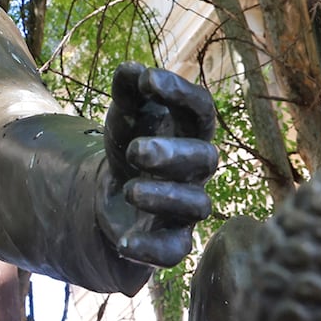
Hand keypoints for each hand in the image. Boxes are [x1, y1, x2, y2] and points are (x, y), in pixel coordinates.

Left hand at [98, 62, 218, 265]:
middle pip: (205, 160)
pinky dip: (150, 247)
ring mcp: (186, 208)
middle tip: (135, 150)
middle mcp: (196, 170)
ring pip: (196, 206)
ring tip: (129, 188)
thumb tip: (129, 69)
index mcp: (189, 132)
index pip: (200, 110)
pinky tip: (124, 240)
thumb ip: (127, 90)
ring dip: (163, 197)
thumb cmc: (131, 144)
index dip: (180, 93)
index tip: (148, 80)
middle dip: (173, 154)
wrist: (115, 192)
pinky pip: (174, 250)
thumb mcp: (125, 114)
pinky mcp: (171, 240)